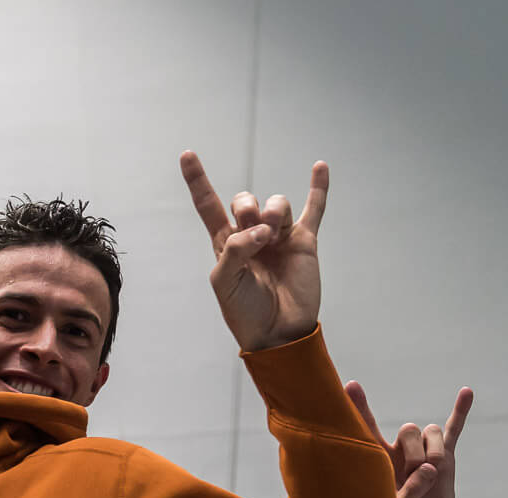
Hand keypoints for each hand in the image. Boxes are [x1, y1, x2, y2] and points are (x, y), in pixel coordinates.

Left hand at [180, 150, 327, 350]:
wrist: (277, 333)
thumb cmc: (244, 311)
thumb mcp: (225, 282)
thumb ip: (235, 250)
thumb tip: (260, 229)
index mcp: (225, 244)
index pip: (208, 205)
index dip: (198, 180)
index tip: (187, 155)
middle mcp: (251, 235)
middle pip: (245, 199)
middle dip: (247, 208)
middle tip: (253, 237)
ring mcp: (278, 236)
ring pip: (276, 202)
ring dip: (273, 212)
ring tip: (271, 237)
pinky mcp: (303, 241)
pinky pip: (314, 209)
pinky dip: (318, 188)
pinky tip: (320, 166)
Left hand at [344, 381, 472, 497]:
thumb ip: (408, 489)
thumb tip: (429, 468)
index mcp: (376, 458)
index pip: (364, 428)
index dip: (358, 407)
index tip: (350, 385)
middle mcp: (398, 451)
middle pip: (409, 429)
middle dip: (414, 450)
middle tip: (415, 472)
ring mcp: (422, 453)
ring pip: (431, 432)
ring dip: (434, 450)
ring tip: (431, 472)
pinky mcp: (445, 460)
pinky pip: (453, 430)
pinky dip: (460, 412)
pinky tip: (466, 392)